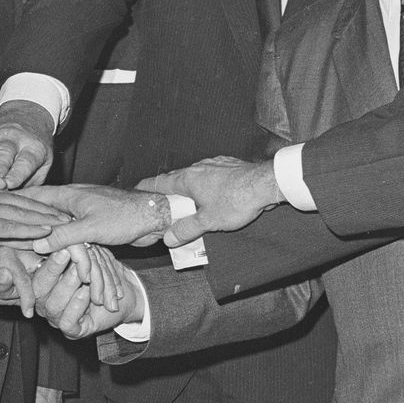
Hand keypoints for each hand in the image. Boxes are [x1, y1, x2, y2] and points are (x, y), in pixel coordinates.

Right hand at [0, 102, 55, 187]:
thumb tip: (16, 200)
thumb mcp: (44, 163)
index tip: (9, 186)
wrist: (26, 114)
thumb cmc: (35, 148)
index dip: (16, 175)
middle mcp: (14, 139)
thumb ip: (32, 182)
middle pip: (2, 156)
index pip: (24, 162)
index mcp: (33, 147)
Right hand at [0, 176, 68, 245]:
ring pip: (24, 214)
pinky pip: (11, 226)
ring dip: (48, 220)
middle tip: (70, 215)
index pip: (11, 196)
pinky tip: (48, 232)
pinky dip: (31, 229)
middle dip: (48, 210)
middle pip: (25, 203)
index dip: (33, 201)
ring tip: (68, 224)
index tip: (50, 206)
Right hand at [28, 184, 168, 251]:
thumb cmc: (125, 217)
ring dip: (40, 227)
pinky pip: (66, 229)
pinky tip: (48, 245)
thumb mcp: (91, 228)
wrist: (153, 216)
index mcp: (69, 196)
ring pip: (53, 220)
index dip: (16, 202)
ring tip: (20, 236)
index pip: (34, 197)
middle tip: (1, 226)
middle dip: (23, 216)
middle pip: (40, 208)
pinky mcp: (91, 222)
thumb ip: (64, 235)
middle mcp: (72, 201)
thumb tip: (36, 243)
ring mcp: (81, 211)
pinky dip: (55, 236)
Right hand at [32, 246, 143, 338]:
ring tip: (82, 275)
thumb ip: (67, 246)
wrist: (125, 292)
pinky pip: (67, 322)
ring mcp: (57, 317)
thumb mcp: (85, 254)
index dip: (46, 260)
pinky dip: (76, 306)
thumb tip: (48, 234)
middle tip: (66, 254)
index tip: (57, 247)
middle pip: (38, 290)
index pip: (34, 272)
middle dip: (53, 271)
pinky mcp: (73, 330)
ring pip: (52, 306)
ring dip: (67, 287)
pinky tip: (86, 293)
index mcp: (43, 282)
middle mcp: (46, 301)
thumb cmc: (102, 269)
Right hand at [144, 156, 282, 244]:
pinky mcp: (229, 165)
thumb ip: (186, 229)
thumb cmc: (236, 200)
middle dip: (169, 192)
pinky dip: (207, 185)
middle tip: (164, 205)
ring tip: (190, 204)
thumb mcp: (208, 221)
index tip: (137, 191)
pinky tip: (215, 196)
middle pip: (176, 179)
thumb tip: (169, 238)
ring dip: (190, 190)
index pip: (159, 182)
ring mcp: (214, 164)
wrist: (266, 184)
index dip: (146, 188)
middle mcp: (198, 167)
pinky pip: (211, 175)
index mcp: (187, 179)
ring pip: (195, 177)